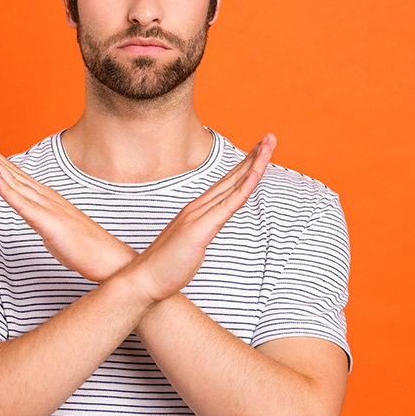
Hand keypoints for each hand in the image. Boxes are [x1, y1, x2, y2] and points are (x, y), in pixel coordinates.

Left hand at [0, 129, 135, 281]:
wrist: (108, 257)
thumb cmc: (84, 246)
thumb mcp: (54, 229)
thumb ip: (41, 218)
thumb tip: (32, 215)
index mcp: (44, 198)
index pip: (15, 175)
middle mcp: (44, 197)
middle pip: (11, 171)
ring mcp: (47, 207)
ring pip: (14, 182)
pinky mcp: (48, 222)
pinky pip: (23, 205)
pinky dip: (7, 189)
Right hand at [125, 134, 275, 302]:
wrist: (144, 278)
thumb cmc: (166, 265)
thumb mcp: (190, 244)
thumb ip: (200, 232)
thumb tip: (207, 231)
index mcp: (198, 210)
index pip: (227, 183)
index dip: (245, 166)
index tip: (259, 151)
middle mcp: (199, 207)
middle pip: (233, 177)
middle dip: (254, 156)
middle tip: (270, 137)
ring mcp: (199, 215)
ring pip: (234, 185)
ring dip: (253, 164)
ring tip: (268, 145)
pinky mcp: (200, 228)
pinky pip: (228, 205)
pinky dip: (243, 188)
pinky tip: (255, 175)